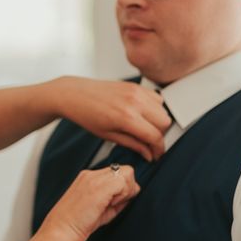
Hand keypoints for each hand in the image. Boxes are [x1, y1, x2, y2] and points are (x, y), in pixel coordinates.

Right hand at [38, 165, 139, 240]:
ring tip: (113, 204)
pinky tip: (111, 205)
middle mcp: (90, 174)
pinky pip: (123, 183)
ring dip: (126, 190)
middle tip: (118, 203)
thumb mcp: (98, 208)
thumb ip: (113, 200)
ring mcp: (94, 179)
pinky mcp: (98, 186)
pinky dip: (123, 195)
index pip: (116, 173)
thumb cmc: (77, 224)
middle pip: (124, 170)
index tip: (116, 203)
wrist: (61, 229)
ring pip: (127, 173)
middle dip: (128, 187)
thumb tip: (131, 195)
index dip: (123, 187)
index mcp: (88, 178)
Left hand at [47, 77, 170, 159]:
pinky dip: (154, 108)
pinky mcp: (135, 85)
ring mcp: (136, 91)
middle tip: (148, 142)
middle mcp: (134, 102)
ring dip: (158, 122)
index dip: (158, 149)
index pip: (155, 136)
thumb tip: (149, 154)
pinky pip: (156, 98)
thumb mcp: (108, 135)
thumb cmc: (86, 115)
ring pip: (163, 110)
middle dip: (159, 136)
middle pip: (165, 122)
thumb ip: (133, 144)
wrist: (74, 94)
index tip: (155, 155)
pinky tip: (142, 115)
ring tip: (144, 128)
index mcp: (126, 117)